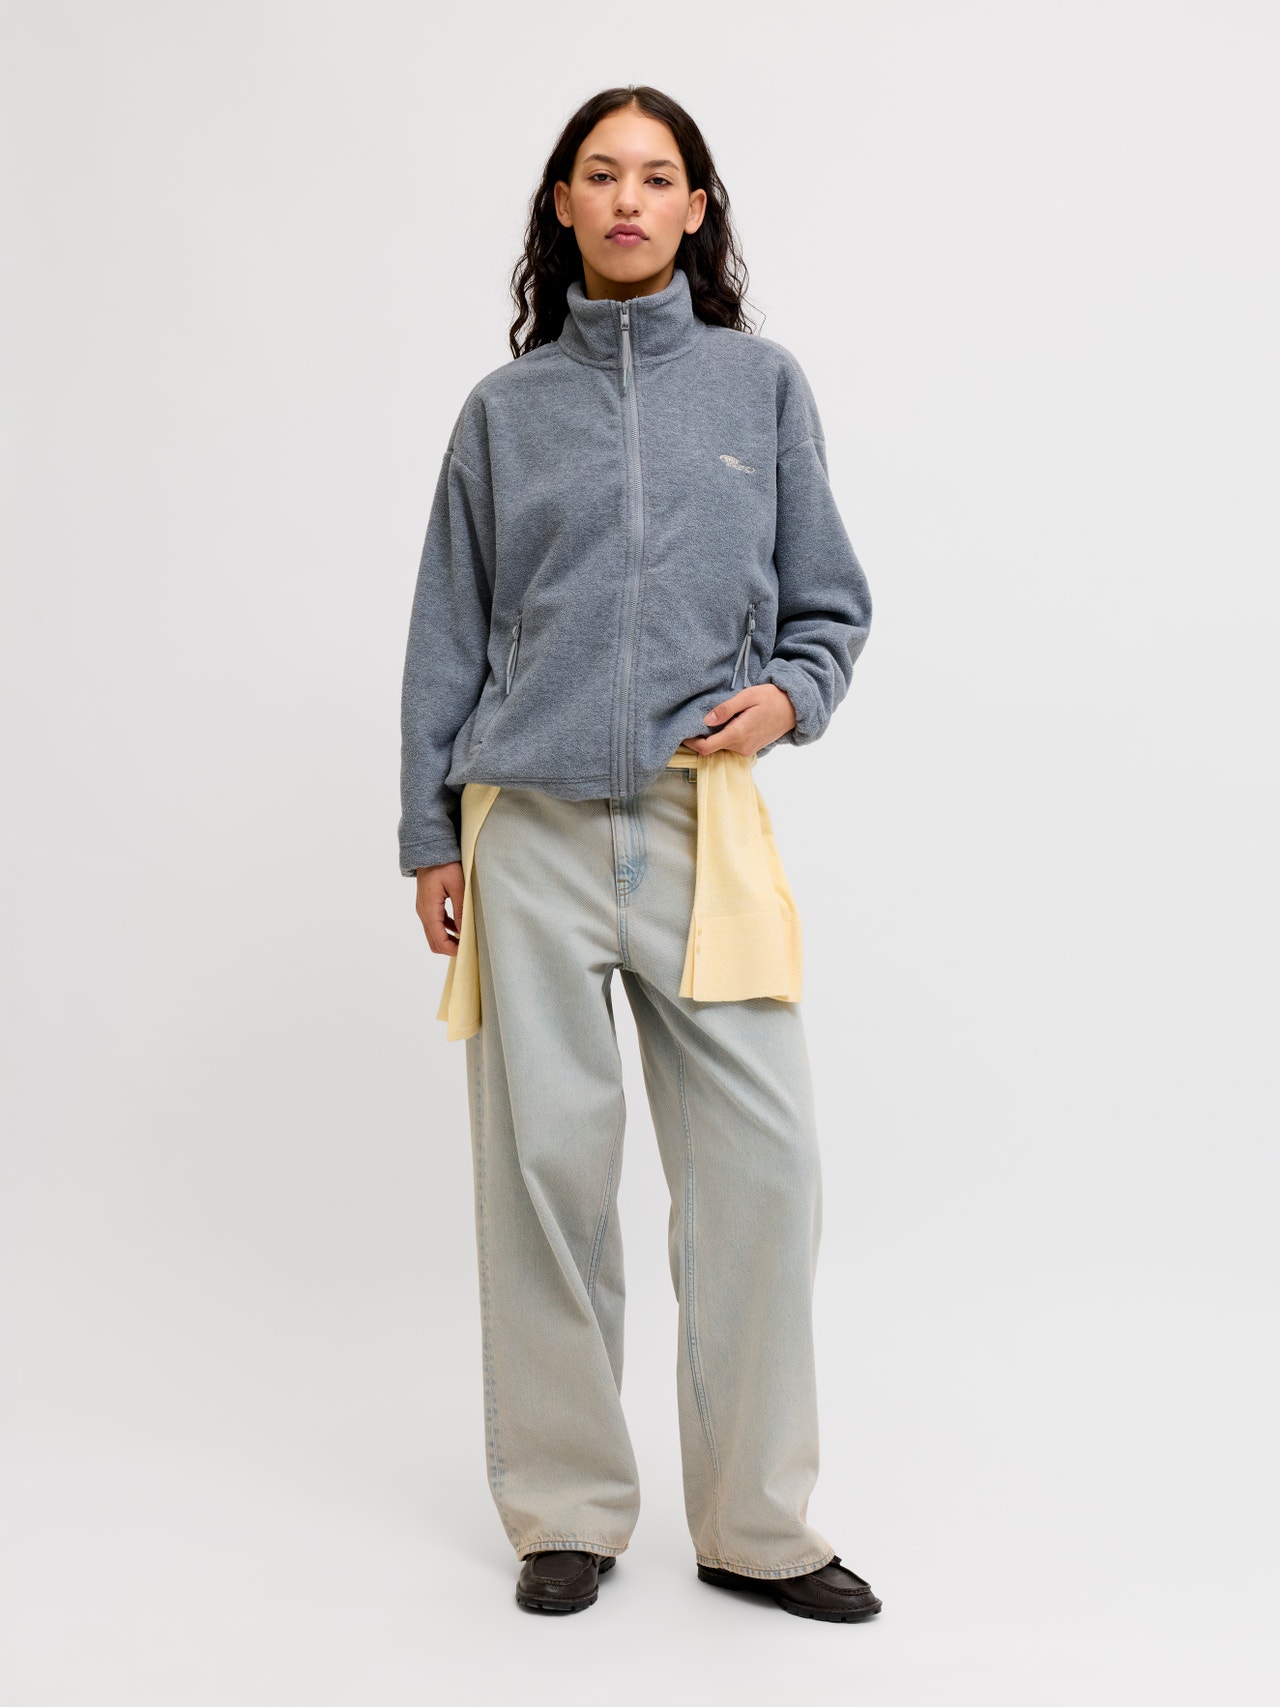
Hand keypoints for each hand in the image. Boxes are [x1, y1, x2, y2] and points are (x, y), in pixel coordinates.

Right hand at [415, 861, 463, 954]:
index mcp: (429, 910)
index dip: (452, 949)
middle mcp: (423, 912)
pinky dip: (446, 930)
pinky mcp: (427, 905)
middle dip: (450, 948)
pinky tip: (459, 927)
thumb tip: (464, 931)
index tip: (467, 950)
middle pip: (433, 942)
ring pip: (433, 934)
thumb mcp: (457, 886)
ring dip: (448, 940)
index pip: (438, 940)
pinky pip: (435, 924)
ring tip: (466, 938)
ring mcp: (423, 909)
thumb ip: (460, 910)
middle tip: (468, 947)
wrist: (430, 851)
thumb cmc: (444, 865)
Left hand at [679, 683, 796, 756]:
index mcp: (738, 734)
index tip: (683, 733)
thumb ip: (726, 709)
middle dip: (704, 736)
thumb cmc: (772, 698)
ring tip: (718, 717)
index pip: (706, 748)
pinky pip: (732, 746)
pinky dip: (727, 737)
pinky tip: (730, 722)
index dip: (691, 742)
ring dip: (717, 735)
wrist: (795, 708)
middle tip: (699, 717)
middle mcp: (741, 747)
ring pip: (722, 746)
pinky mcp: (752, 749)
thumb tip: (706, 720)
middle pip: (713, 747)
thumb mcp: (747, 696)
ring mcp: (747, 750)